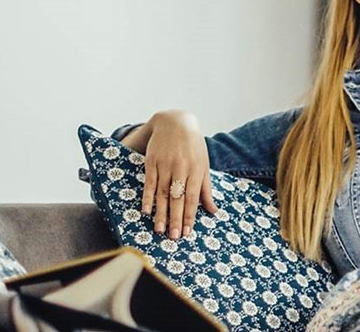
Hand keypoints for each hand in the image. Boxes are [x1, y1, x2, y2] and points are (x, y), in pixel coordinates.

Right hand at [142, 110, 217, 238]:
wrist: (175, 122)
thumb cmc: (193, 146)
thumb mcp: (204, 164)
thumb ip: (206, 189)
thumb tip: (213, 211)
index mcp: (196, 169)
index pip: (193, 197)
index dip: (189, 216)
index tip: (186, 232)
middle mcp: (181, 168)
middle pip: (177, 198)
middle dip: (175, 219)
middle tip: (173, 237)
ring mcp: (165, 164)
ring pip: (162, 193)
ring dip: (160, 213)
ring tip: (159, 230)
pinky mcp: (152, 161)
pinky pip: (149, 182)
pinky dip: (147, 197)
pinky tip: (146, 211)